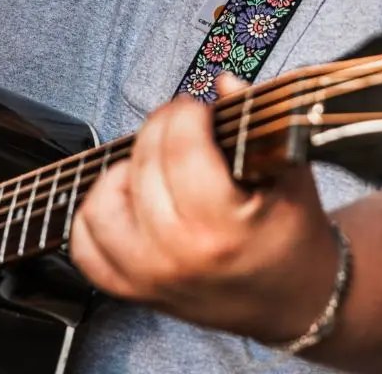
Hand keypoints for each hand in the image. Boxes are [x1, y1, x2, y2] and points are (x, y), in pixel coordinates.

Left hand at [69, 76, 340, 343]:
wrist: (294, 299)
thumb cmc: (293, 234)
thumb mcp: (291, 174)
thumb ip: (257, 123)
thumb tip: (223, 82)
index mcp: (224, 227)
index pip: (181, 148)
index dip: (186, 113)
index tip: (200, 109)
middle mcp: (179, 255)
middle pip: (144, 165)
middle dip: (160, 128)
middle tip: (181, 124)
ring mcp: (150, 277)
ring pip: (103, 205)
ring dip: (123, 171)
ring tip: (154, 163)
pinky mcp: (135, 290)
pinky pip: (87, 249)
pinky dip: (96, 216)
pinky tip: (126, 197)